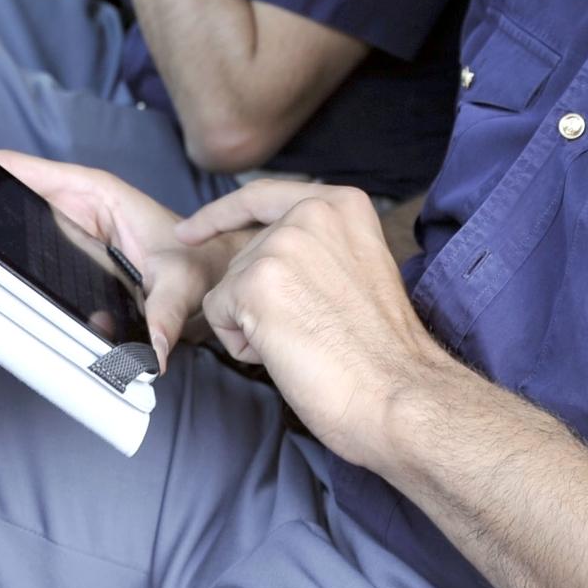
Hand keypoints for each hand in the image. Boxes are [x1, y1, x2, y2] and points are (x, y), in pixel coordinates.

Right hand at [0, 153, 246, 366]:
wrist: (216, 270)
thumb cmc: (202, 263)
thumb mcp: (184, 284)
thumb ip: (164, 313)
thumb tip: (148, 353)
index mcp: (97, 194)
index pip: (30, 171)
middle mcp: (80, 206)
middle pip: (16, 198)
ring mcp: (73, 227)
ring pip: (21, 223)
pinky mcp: (72, 251)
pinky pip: (34, 248)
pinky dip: (15, 255)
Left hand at [177, 182, 453, 469]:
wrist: (397, 392)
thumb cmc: (383, 350)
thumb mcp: (359, 267)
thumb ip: (318, 247)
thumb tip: (266, 254)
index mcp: (342, 204)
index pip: (263, 196)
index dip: (222, 214)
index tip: (190, 230)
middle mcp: (310, 212)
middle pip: (244, 254)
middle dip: (259, 299)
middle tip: (314, 331)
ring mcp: (280, 245)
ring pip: (229, 287)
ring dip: (254, 324)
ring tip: (306, 342)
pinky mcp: (253, 284)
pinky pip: (218, 314)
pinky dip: (243, 344)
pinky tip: (286, 353)